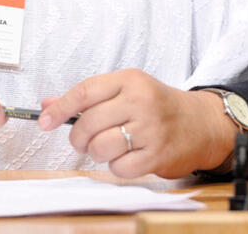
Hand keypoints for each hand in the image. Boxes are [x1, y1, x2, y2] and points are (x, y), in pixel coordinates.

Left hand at [37, 68, 236, 177]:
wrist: (202, 124)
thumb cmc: (160, 106)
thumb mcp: (127, 90)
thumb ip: (88, 97)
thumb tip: (48, 105)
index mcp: (130, 80)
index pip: (85, 92)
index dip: (60, 109)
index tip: (44, 122)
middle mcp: (140, 101)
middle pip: (88, 123)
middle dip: (78, 137)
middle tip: (83, 140)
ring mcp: (150, 128)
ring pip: (101, 147)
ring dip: (97, 153)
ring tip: (108, 147)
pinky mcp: (157, 154)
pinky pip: (119, 168)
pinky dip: (117, 166)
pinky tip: (127, 157)